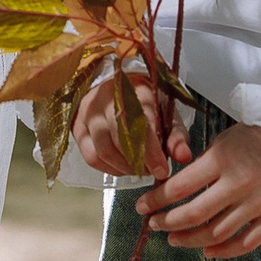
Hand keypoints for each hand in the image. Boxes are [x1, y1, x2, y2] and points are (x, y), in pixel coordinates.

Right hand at [73, 72, 191, 180]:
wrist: (118, 89)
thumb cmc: (146, 103)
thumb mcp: (167, 115)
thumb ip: (176, 136)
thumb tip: (182, 157)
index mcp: (133, 89)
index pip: (140, 123)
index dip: (152, 151)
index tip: (162, 170)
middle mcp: (106, 97)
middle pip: (119, 138)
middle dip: (138, 163)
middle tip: (152, 171)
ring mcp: (88, 111)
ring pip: (103, 150)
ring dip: (124, 167)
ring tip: (139, 169)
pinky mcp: (77, 126)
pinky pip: (91, 157)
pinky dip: (109, 169)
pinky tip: (122, 167)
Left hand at [134, 120, 260, 258]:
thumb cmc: (255, 139)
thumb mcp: (222, 142)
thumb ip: (200, 166)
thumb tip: (173, 190)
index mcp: (222, 160)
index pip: (179, 186)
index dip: (156, 200)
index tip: (142, 206)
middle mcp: (239, 184)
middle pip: (195, 214)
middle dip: (168, 222)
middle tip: (154, 225)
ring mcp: (259, 204)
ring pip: (217, 233)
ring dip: (191, 240)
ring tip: (174, 239)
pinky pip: (245, 243)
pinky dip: (224, 251)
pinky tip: (207, 251)